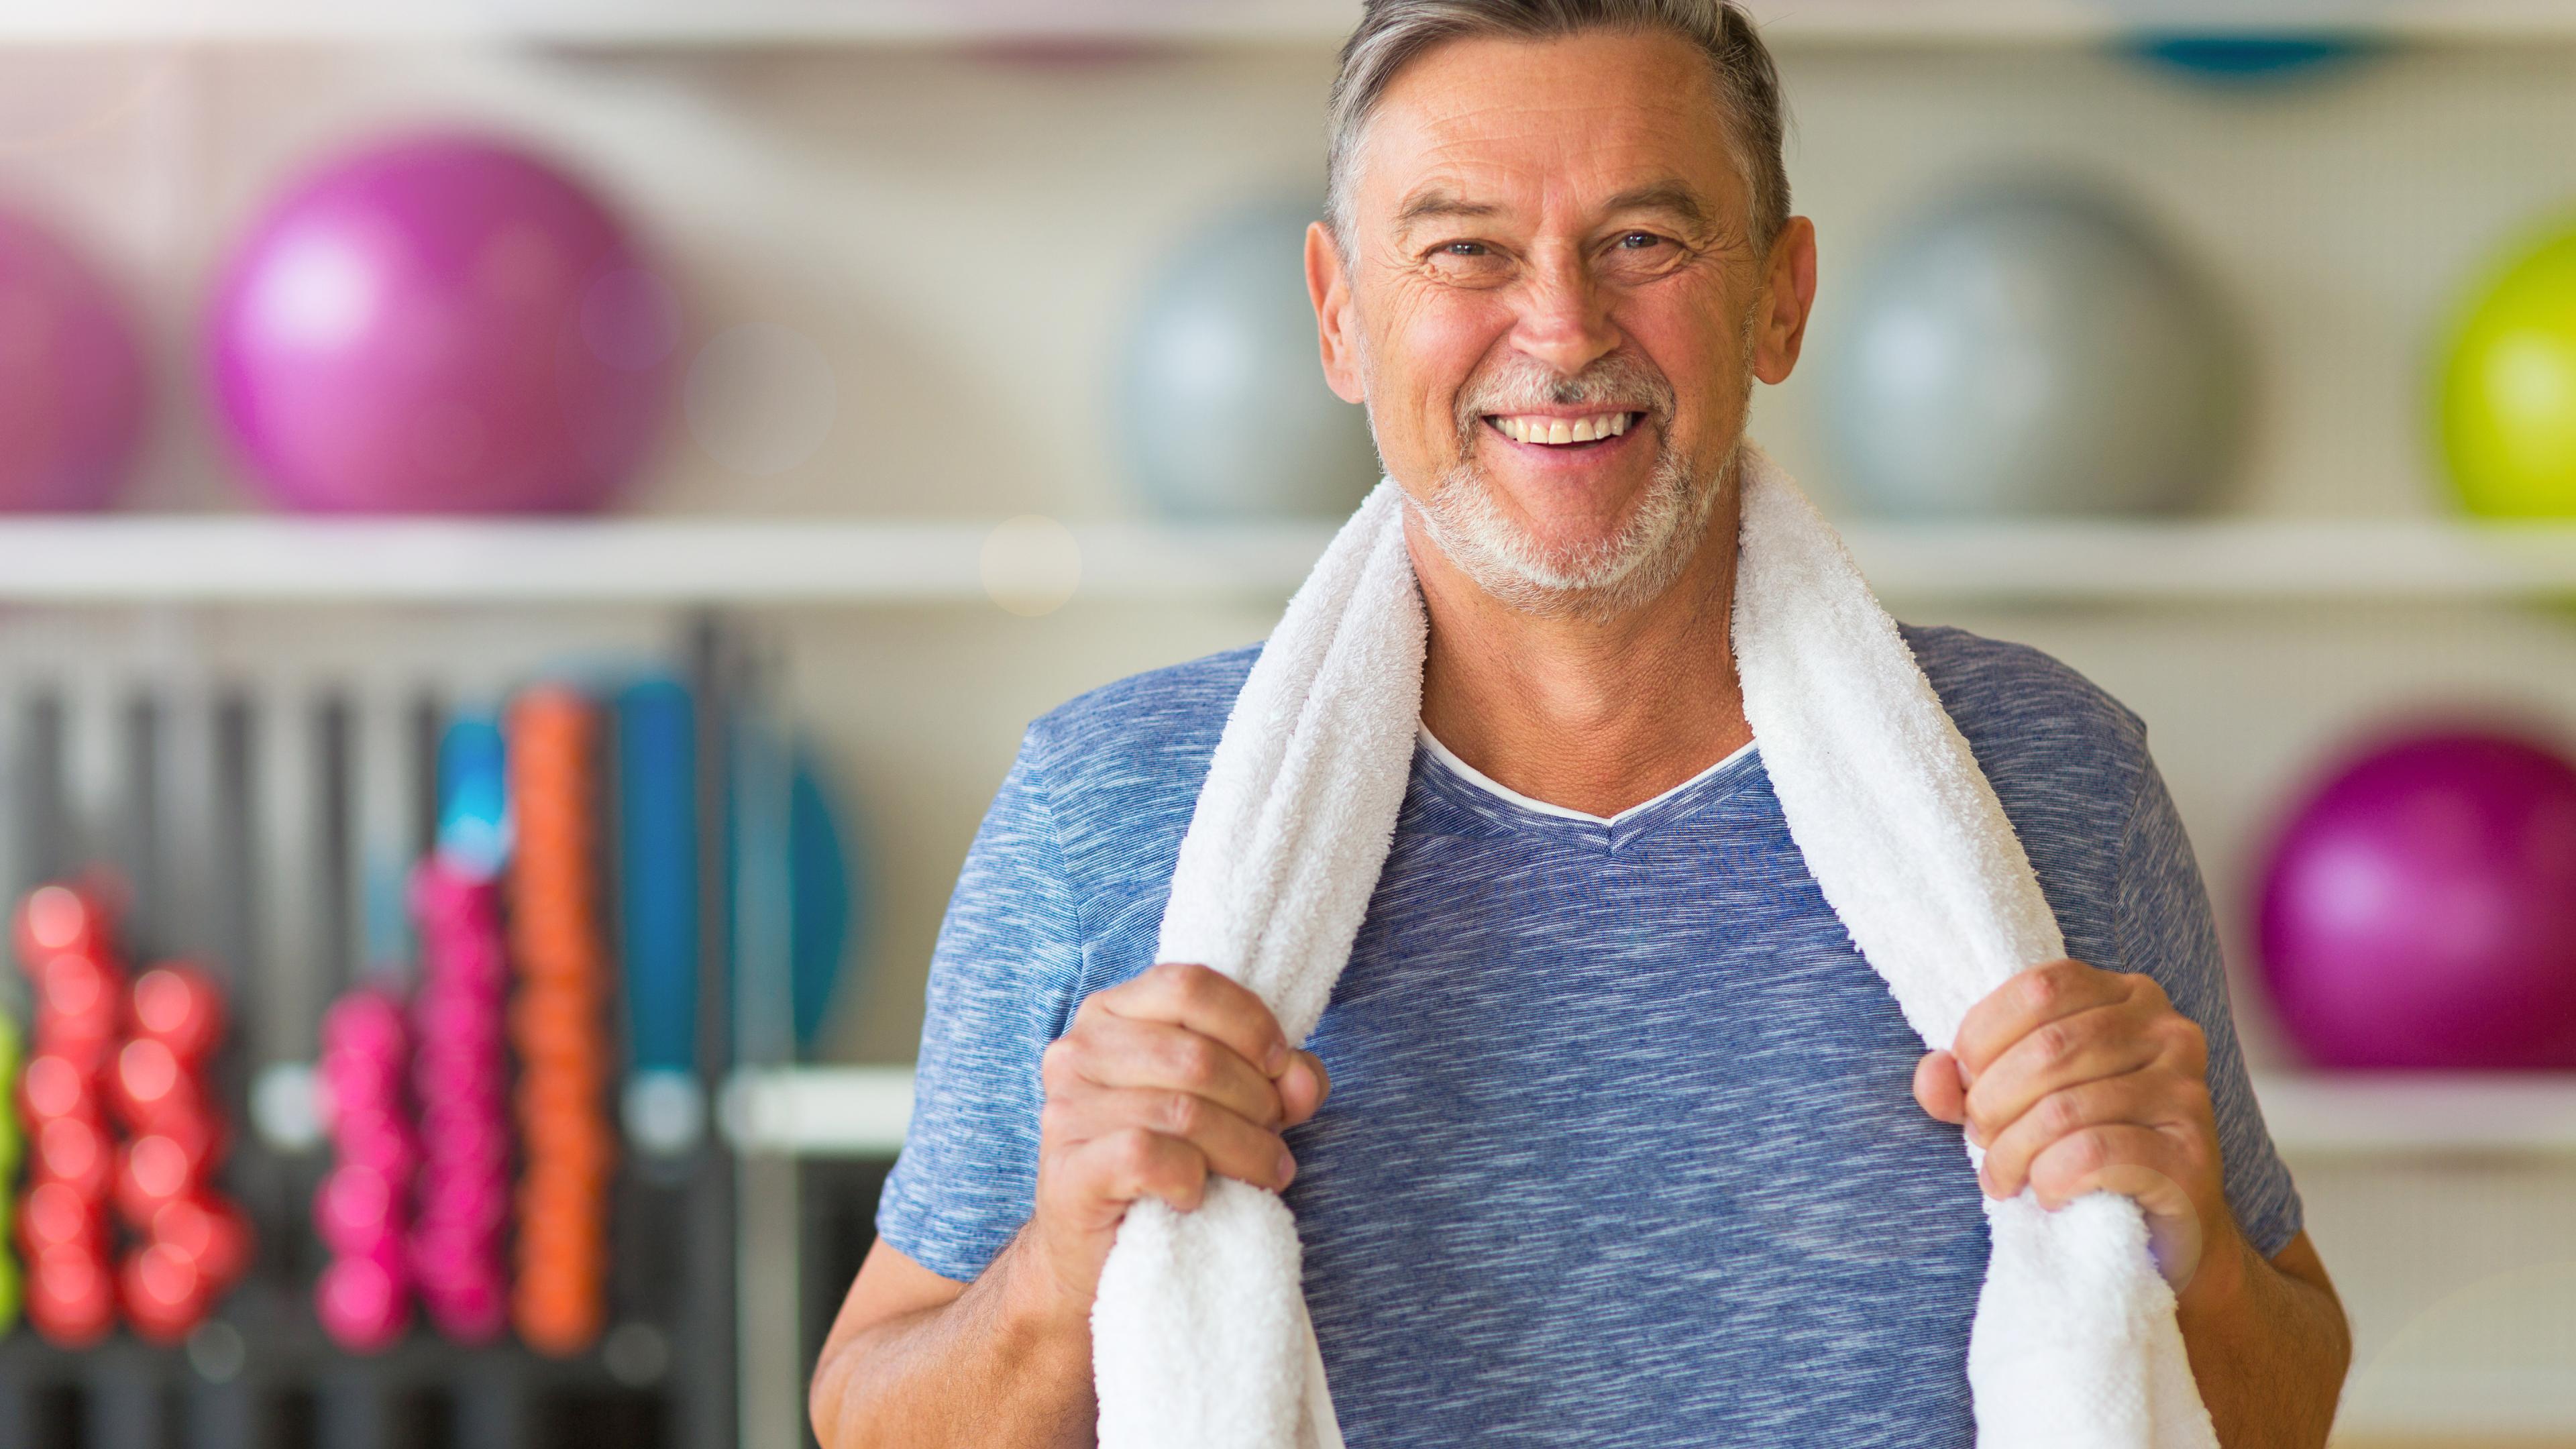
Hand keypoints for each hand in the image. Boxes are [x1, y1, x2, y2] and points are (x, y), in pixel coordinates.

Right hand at [1017, 961, 1330, 1313]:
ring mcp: (1066, 1111)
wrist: (1101, 1249)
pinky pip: (1148, 1156)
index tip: (1279, 1068)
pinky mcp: (1068, 1171)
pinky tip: (1195, 1195)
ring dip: (1243, 1149)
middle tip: (1274, 1140)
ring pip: (1182, 1112)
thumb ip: (1277, 1079)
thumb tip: (1302, 1080)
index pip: (1189, 985)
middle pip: (1196, 1056)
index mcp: (1112, 1013)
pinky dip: (1190, 1179)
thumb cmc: (1170, 1160)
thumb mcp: (1232, 1103)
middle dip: (1257, 1102)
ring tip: (1262, 1172)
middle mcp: (1078, 1051)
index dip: (1250, 1024)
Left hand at [1910, 958, 2237, 1297]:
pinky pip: (2093, 1155)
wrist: (2161, 1229)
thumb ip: (1966, 1078)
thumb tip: (1933, 1076)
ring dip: (2013, 1151)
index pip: (2040, 989)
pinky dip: (2051, 1178)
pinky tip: (2047, 1193)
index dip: (1984, 1035)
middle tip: (1982, 1139)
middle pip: (2048, 1050)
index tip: (1968, 1081)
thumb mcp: (2015, 1097)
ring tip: (2003, 1176)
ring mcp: (2187, 1093)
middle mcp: (2168, 1032)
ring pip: (2064, 1109)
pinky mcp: (2190, 1156)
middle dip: (1992, 1102)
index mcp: (2127, 996)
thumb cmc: (2079, 1145)